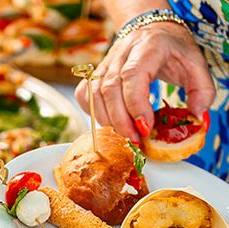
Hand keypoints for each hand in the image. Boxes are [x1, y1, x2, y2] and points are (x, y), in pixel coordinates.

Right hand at [74, 22, 214, 141]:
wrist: (151, 29)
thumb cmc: (172, 48)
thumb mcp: (195, 63)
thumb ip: (201, 89)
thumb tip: (198, 115)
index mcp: (147, 47)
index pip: (132, 76)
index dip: (135, 105)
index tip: (145, 127)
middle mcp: (121, 53)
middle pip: (109, 89)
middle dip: (120, 120)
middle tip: (135, 139)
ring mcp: (105, 63)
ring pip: (94, 94)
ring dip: (107, 120)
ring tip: (124, 134)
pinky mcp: (95, 73)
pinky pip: (85, 95)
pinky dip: (93, 112)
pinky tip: (109, 121)